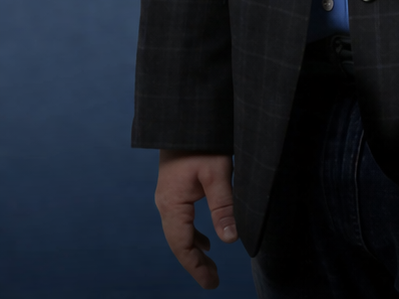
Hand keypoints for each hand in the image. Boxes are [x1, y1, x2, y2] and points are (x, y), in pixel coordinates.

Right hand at [155, 151, 236, 289]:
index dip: (196, 266)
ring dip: (195, 249)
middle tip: (213, 281)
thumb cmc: (203, 143)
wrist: (186, 119)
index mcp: (172, 204)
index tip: (211, 284)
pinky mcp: (176, 189)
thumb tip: (230, 240)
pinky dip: (194, 233)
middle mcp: (165, 204)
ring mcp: (168, 197)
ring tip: (210, 266)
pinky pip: (182, 220)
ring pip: (180, 231)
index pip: (182, 245)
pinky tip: (207, 240)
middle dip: (196, 262)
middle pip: (179, 242)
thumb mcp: (218, 173)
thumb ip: (224, 206)